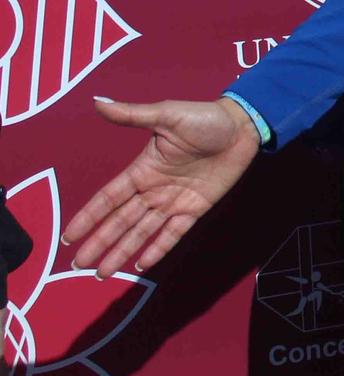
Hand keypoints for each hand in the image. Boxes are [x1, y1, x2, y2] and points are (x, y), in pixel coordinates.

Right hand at [62, 97, 260, 274]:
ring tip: (102, 273)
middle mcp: (154, 189)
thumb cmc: (205, 118)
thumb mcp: (167, 114)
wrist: (242, 126)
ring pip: (142, 232)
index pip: (108, 198)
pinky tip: (142, 265)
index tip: (68, 237)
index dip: (88, 217)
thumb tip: (98, 102)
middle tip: (79, 265)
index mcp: (142, 169)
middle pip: (121, 221)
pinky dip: (158, 248)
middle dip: (100, 242)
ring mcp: (174, 200)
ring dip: (122, 251)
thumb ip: (133, 115)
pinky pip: (174, 232)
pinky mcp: (196, 208)